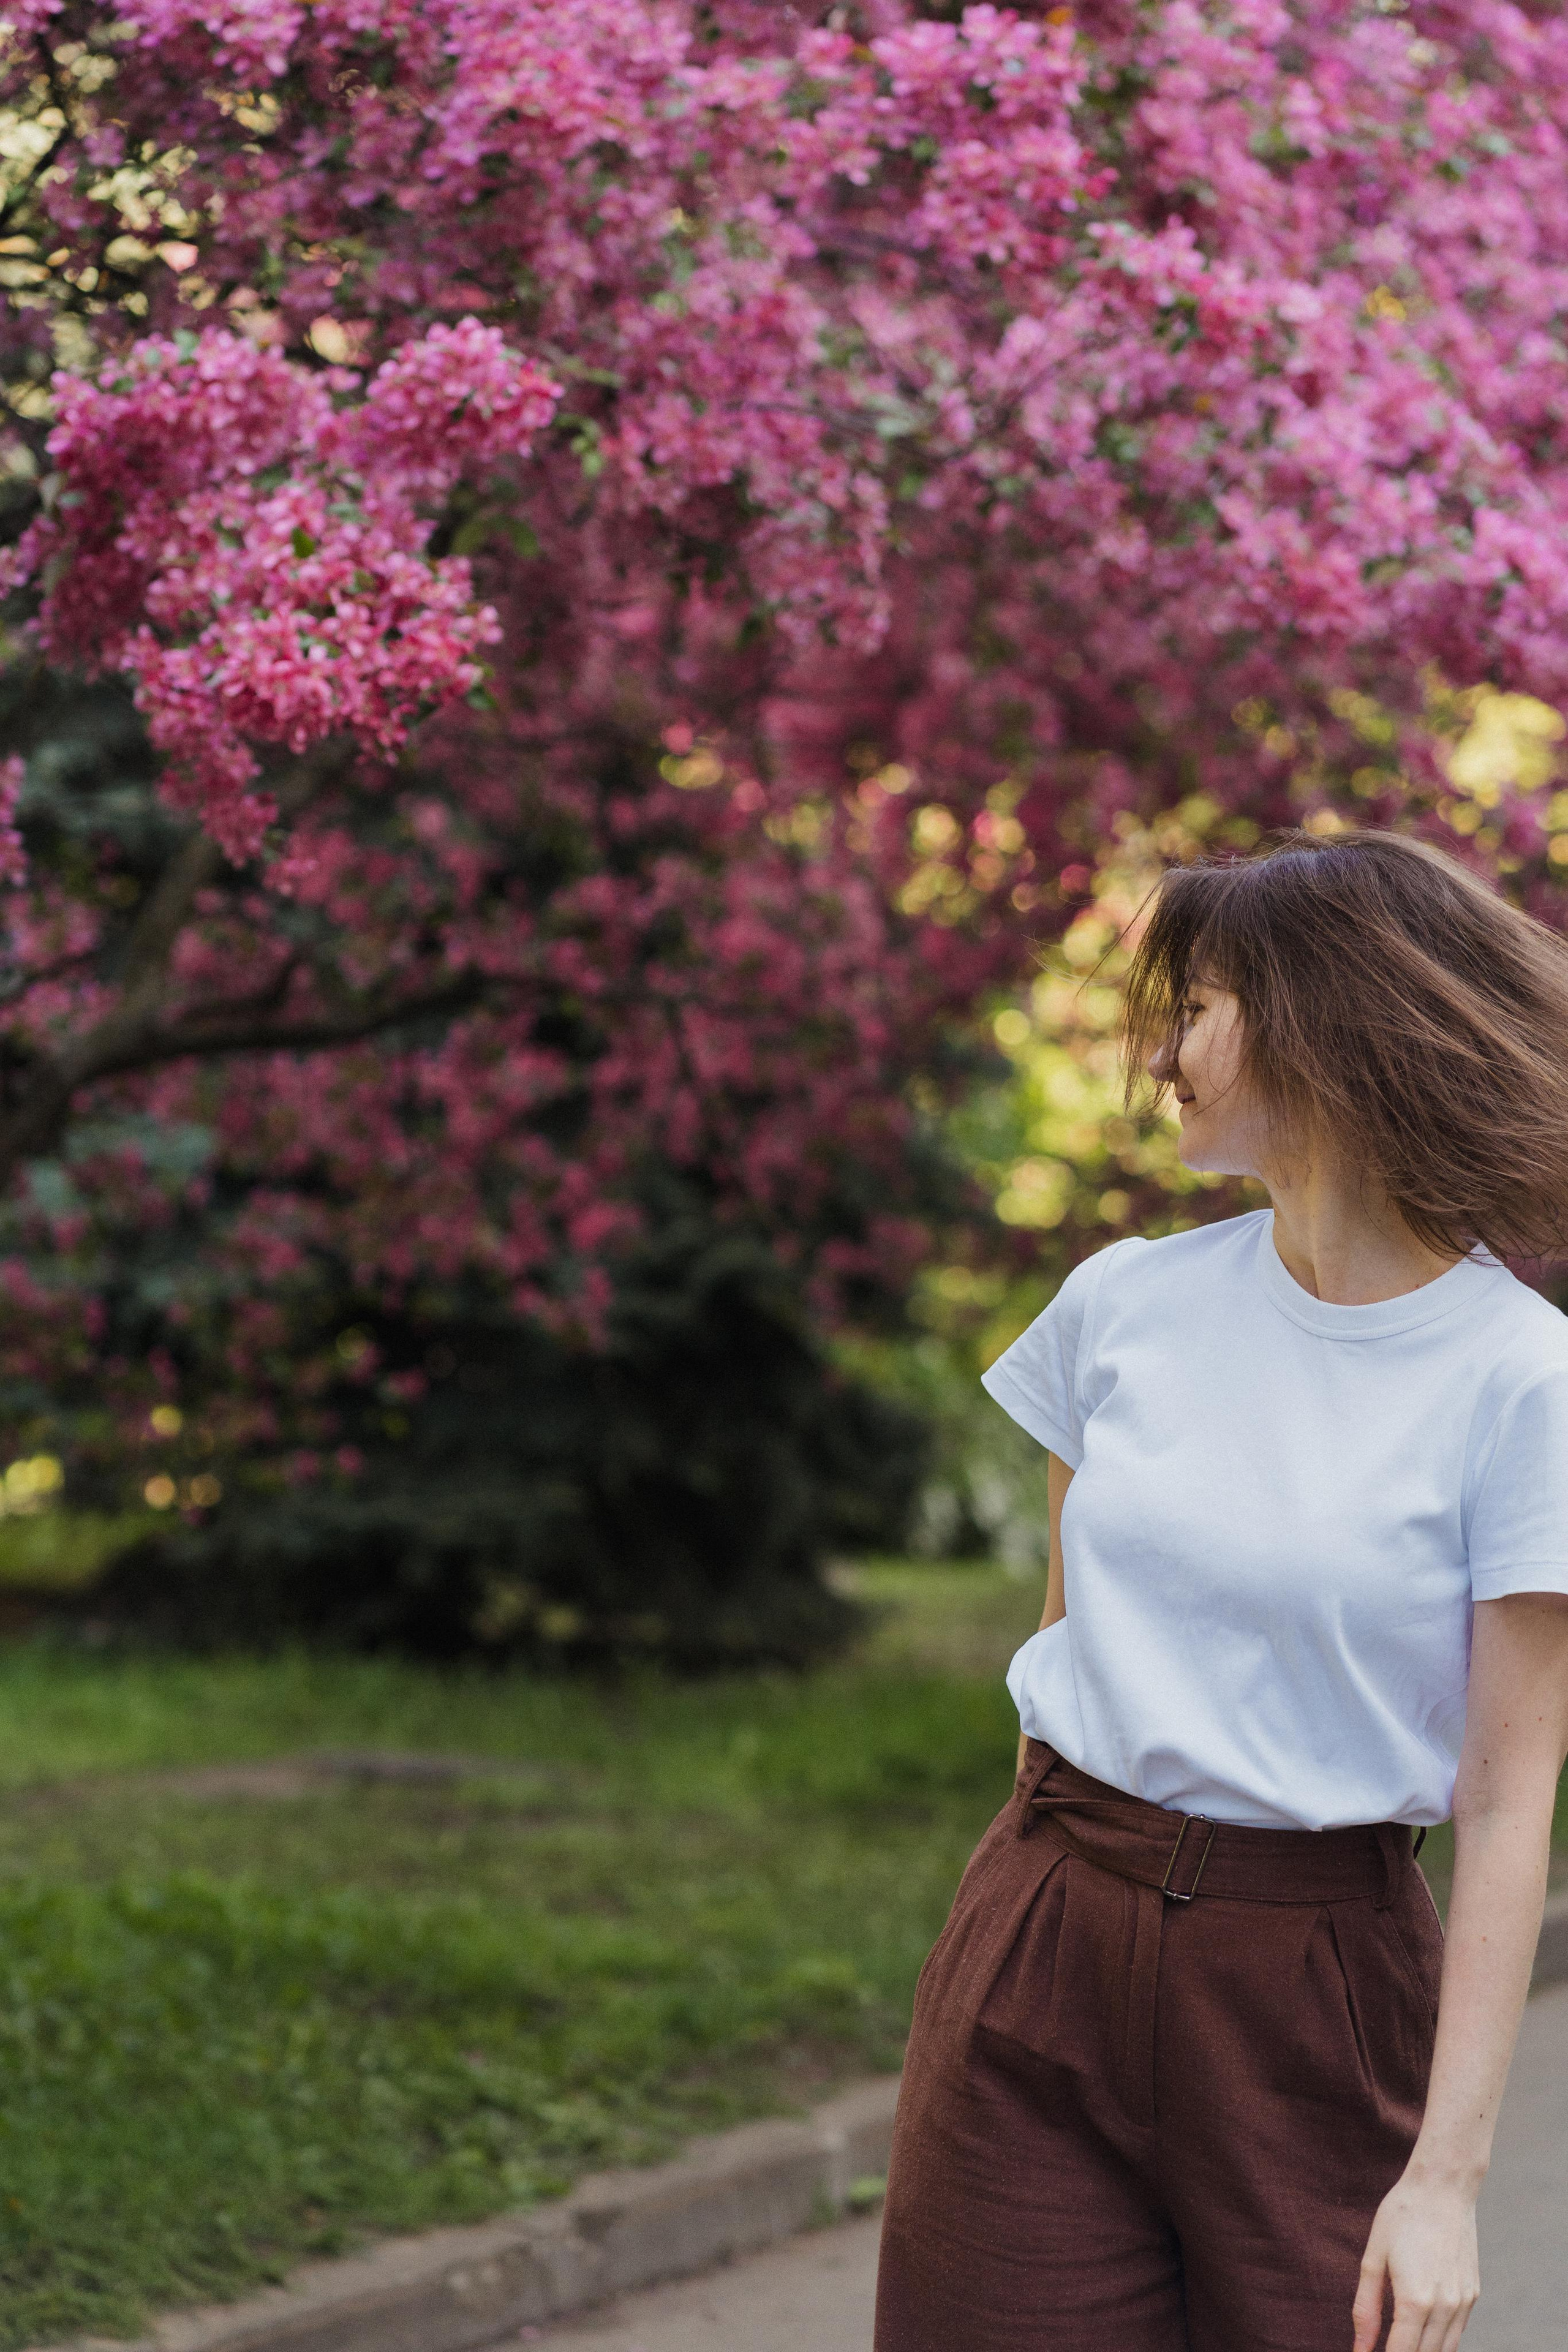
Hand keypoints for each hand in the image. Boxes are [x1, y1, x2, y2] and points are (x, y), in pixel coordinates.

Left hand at [1352, 2172, 1479, 2351]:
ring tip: (1400, 2341)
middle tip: (1383, 2346)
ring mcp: (1463, 2303)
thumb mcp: (1373, 2258)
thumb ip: (1366, 2308)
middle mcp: (1444, 2308)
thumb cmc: (1402, 2216)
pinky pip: (1456, 2333)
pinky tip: (1422, 2331)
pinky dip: (1440, 2341)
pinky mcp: (1473, 2295)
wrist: (1443, 2187)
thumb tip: (1360, 2348)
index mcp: (1415, 2301)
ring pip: (1444, 2351)